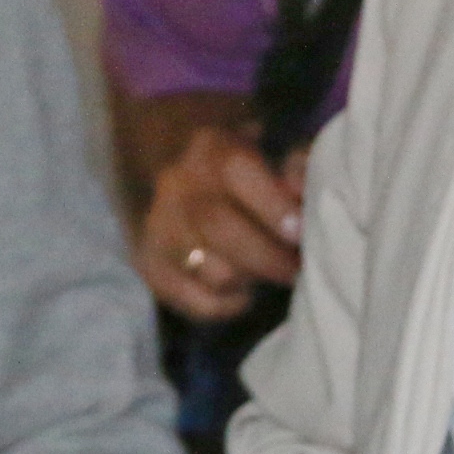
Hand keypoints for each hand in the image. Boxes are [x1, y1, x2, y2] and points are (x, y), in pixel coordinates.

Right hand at [134, 117, 301, 321]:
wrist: (184, 180)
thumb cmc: (246, 172)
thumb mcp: (274, 152)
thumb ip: (298, 167)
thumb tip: (301, 189)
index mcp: (211, 149)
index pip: (238, 172)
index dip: (274, 206)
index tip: (301, 233)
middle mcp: (177, 186)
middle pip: (222, 230)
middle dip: (270, 257)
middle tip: (296, 267)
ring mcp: (159, 228)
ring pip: (214, 272)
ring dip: (251, 278)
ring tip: (267, 271)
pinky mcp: (152, 266)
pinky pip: (198, 303)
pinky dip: (228, 304)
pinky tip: (241, 290)